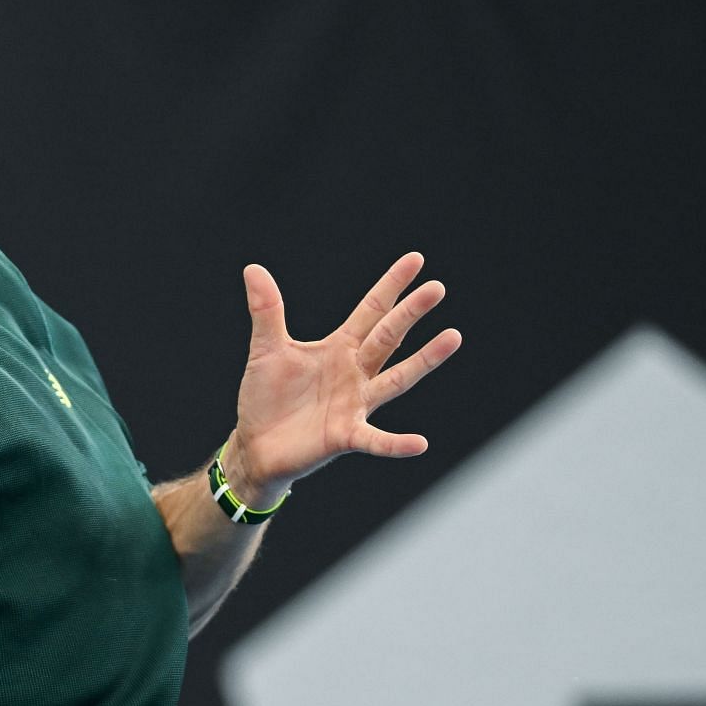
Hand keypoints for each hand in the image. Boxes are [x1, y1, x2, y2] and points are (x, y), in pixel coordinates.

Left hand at [223, 252, 462, 503]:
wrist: (255, 445)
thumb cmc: (266, 397)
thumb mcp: (266, 350)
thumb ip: (267, 311)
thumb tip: (253, 268)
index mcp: (339, 348)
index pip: (371, 311)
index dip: (391, 286)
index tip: (416, 260)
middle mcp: (354, 373)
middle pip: (387, 337)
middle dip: (409, 313)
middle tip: (436, 288)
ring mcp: (355, 405)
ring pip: (395, 380)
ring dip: (423, 361)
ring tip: (452, 338)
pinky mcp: (345, 436)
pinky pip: (375, 440)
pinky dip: (396, 443)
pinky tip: (419, 443)